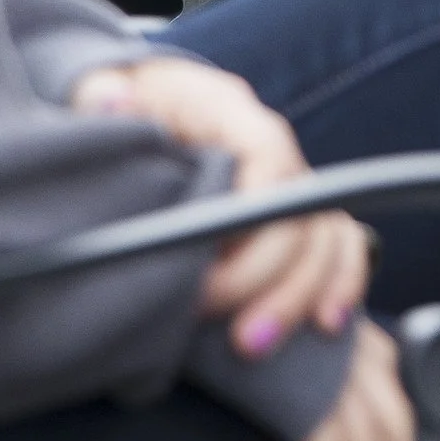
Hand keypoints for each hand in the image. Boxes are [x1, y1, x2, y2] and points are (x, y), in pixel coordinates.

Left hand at [68, 50, 369, 360]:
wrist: (129, 107)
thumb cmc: (115, 105)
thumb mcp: (98, 93)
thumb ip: (101, 99)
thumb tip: (114, 101)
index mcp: (226, 110)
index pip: (267, 153)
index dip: (254, 214)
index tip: (207, 269)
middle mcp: (267, 145)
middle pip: (299, 208)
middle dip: (272, 279)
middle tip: (230, 336)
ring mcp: (283, 181)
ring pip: (324, 234)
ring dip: (300, 294)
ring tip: (252, 347)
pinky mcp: (289, 214)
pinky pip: (339, 243)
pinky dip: (341, 282)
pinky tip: (326, 326)